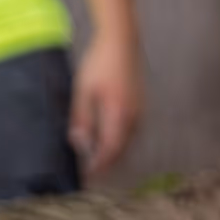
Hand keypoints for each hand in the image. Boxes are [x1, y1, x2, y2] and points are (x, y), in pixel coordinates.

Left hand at [69, 33, 142, 178]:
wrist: (121, 42)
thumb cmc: (99, 64)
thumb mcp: (84, 90)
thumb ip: (82, 118)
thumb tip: (79, 144)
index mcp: (120, 115)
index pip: (110, 150)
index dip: (99, 166)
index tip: (87, 178)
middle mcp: (134, 118)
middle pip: (121, 150)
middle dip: (106, 164)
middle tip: (89, 174)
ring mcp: (140, 112)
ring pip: (126, 142)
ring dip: (112, 153)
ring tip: (95, 161)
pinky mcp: (140, 106)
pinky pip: (129, 132)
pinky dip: (118, 141)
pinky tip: (105, 140)